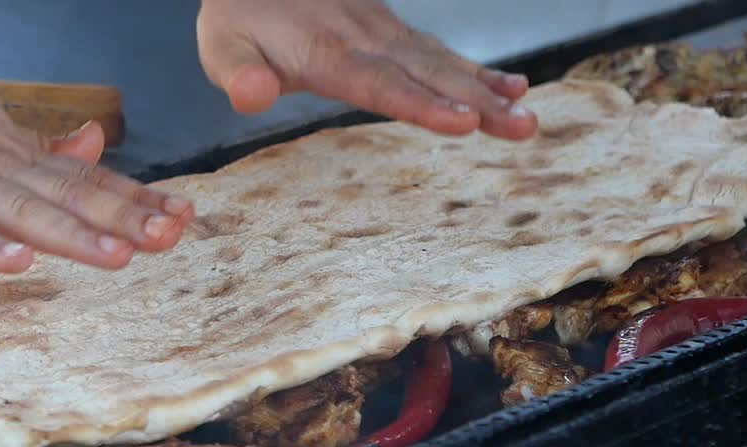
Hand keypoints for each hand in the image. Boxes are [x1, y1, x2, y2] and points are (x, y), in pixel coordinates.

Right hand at [0, 68, 193, 273]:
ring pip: (22, 210)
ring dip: (71, 233)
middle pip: (68, 193)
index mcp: (15, 155)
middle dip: (123, 217)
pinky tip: (15, 264)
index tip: (182, 215)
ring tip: (117, 253)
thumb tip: (95, 145)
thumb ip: (39, 148)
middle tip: (171, 234)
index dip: (134, 197)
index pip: (85, 177)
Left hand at [196, 0, 538, 140]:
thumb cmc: (238, 18)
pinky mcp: (391, 31)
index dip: (421, 104)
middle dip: (477, 102)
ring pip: (441, 63)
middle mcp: (363, 40)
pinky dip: (476, 71)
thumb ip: (236, 73)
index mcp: (323, 52)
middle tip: (523, 127)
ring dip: (487, 91)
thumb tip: (251, 95)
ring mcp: (383, 32)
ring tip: (527, 116)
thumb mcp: (219, 46)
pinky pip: (438, 52)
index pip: (378, 83)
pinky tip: (512, 88)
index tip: (463, 121)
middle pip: (426, 75)